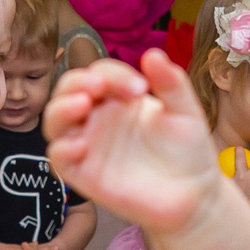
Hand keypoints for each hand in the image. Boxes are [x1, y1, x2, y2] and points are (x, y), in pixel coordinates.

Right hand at [44, 53, 224, 233]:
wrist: (194, 195)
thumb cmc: (188, 151)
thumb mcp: (185, 112)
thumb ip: (171, 84)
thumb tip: (152, 54)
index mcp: (118, 99)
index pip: (101, 73)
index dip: (114, 74)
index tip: (140, 88)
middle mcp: (98, 118)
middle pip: (68, 90)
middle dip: (77, 83)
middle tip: (99, 86)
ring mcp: (88, 145)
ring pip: (55, 121)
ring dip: (61, 109)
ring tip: (81, 104)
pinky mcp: (84, 175)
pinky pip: (59, 160)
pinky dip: (62, 150)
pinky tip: (80, 145)